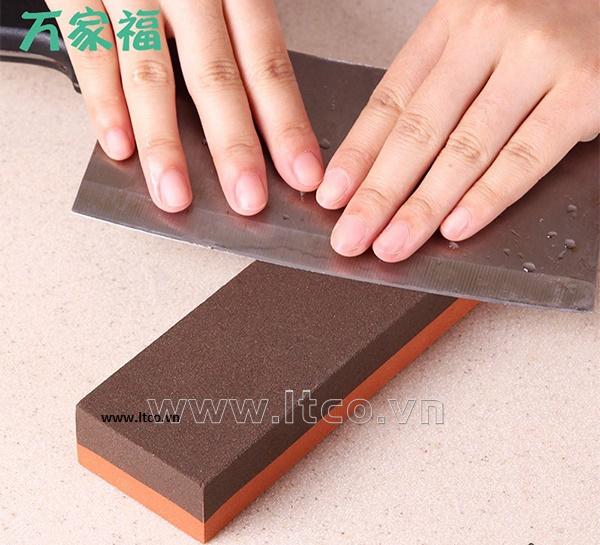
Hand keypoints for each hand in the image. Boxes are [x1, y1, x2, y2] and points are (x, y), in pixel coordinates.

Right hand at [48, 0, 322, 213]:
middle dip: (234, 146)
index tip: (302, 171)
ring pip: (152, 74)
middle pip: (216, 77)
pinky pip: (91, 52)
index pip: (267, 63)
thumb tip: (270, 106)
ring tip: (176, 193)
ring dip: (164, 142)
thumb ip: (242, 28)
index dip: (286, 123)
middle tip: (248, 197)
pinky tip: (119, 146)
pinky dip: (103, 102)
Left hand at [317, 0, 599, 260]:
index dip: (357, 154)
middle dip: (378, 192)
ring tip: (391, 243)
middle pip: (419, 128)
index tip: (332, 195)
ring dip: (422, 206)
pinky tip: (455, 227)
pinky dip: (488, 197)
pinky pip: (527, 155)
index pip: (391, 100)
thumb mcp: (481, 40)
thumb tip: (381, 160)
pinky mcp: (586, 89)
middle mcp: (490, 32)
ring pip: (465, 148)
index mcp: (453, 22)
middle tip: (351, 234)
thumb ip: (438, 87)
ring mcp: (538, 60)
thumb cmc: (547, 23)